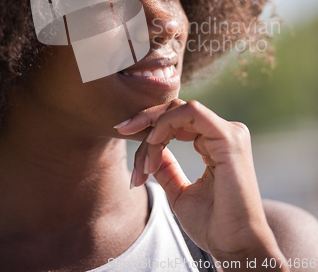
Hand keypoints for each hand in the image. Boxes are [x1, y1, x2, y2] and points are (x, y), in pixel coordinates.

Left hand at [116, 99, 287, 267]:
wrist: (234, 247)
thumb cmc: (212, 224)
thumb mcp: (179, 191)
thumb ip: (167, 168)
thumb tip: (151, 149)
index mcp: (216, 143)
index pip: (178, 119)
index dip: (150, 125)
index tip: (124, 135)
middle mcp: (225, 133)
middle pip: (177, 109)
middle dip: (146, 118)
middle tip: (122, 129)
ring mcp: (229, 133)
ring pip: (180, 110)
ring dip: (154, 129)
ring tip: (144, 162)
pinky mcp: (229, 138)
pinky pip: (190, 113)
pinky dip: (166, 126)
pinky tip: (154, 148)